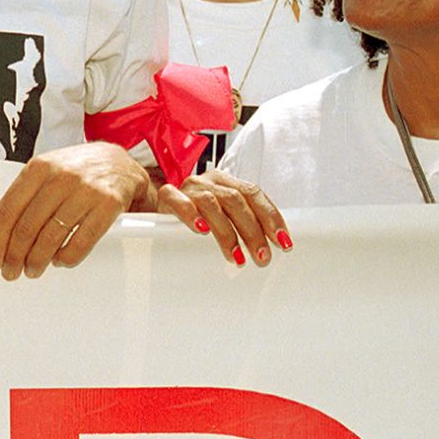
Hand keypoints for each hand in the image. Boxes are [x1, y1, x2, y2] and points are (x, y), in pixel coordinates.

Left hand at [0, 142, 150, 280]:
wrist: (119, 162)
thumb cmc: (78, 170)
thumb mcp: (48, 171)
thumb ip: (25, 195)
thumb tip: (0, 231)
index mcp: (39, 168)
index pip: (8, 209)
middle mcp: (60, 177)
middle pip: (27, 227)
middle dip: (14, 256)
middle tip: (10, 271)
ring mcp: (85, 191)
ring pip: (51, 237)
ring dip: (37, 261)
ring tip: (33, 269)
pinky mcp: (107, 205)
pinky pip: (81, 242)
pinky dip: (67, 257)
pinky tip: (60, 260)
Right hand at [158, 168, 291, 267]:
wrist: (155, 206)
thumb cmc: (196, 217)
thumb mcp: (223, 217)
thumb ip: (243, 223)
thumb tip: (273, 247)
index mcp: (227, 182)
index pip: (254, 193)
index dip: (271, 217)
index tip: (284, 243)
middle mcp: (210, 181)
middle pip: (237, 200)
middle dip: (253, 231)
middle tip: (262, 257)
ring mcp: (188, 188)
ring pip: (212, 203)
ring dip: (228, 232)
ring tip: (237, 258)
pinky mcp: (167, 197)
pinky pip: (178, 202)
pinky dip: (191, 215)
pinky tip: (201, 230)